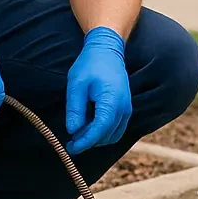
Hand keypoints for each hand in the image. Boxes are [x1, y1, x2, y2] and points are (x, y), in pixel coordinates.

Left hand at [64, 26, 131, 155]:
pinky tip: (89, 126)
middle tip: (70, 140)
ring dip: (96, 138)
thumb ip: (75, 108)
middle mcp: (124, 108)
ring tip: (79, 132)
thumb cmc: (90, 64)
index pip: (100, 130)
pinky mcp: (125, 109)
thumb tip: (73, 131)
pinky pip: (116, 129)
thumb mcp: (77, 83)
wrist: (107, 50)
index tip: (71, 147)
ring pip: (112, 136)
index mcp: (112, 100)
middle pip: (106, 136)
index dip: (85, 142)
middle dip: (88, 141)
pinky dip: (103, 133)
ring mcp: (126, 109)